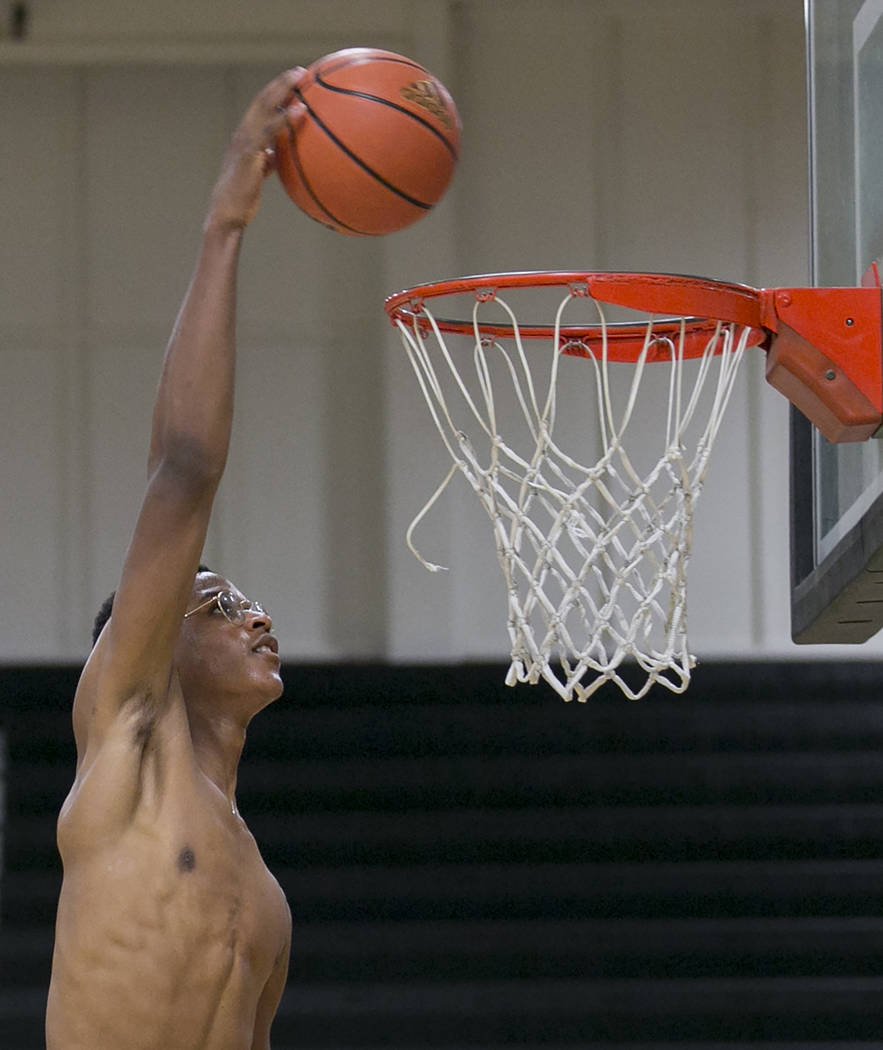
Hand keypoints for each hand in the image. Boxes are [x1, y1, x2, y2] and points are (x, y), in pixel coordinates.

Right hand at [205, 67, 306, 230]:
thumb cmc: (242, 199)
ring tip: (301, 78)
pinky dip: (285, 118)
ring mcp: (244, 141)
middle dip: (280, 82)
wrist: (227, 215)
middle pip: (262, 99)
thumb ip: (266, 161)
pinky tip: (301, 111)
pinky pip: (269, 130)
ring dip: (282, 88)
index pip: (260, 107)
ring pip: (263, 106)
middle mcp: (242, 134)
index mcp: (244, 137)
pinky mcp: (248, 153)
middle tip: (300, 71)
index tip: (293, 82)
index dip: (275, 92)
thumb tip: (277, 156)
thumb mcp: (257, 175)